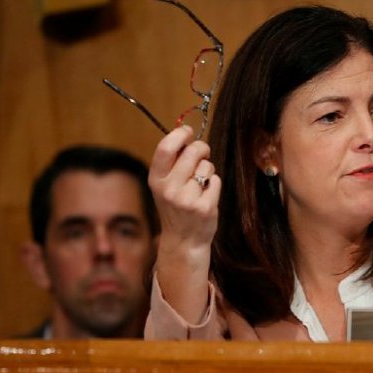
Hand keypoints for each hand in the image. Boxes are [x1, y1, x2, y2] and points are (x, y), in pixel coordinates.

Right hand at [149, 126, 220, 253]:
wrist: (184, 240)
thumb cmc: (176, 206)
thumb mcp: (165, 185)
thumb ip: (172, 162)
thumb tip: (185, 132)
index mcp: (156, 180)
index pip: (166, 147)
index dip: (180, 134)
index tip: (188, 132)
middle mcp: (169, 189)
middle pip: (193, 151)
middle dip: (202, 147)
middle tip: (203, 153)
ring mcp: (187, 199)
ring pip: (207, 166)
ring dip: (208, 169)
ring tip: (200, 183)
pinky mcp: (205, 207)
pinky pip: (216, 180)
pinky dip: (214, 184)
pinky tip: (206, 196)